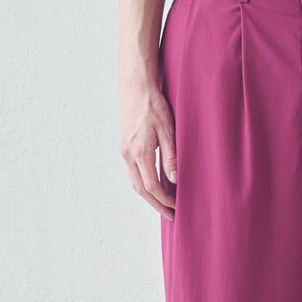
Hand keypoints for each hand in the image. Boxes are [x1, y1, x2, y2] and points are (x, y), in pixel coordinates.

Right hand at [121, 70, 177, 219]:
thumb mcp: (168, 130)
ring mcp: (125, 151)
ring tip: (164, 204)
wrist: (135, 87)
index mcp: (140, 152)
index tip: (176, 208)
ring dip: (149, 195)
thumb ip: (171, 156)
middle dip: (156, 204)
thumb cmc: (153, 105)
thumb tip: (174, 179)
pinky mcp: (126, 146)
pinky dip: (144, 183)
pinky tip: (155, 184)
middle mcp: (129, 155)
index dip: (164, 201)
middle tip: (170, 215)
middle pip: (140, 189)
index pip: (152, 187)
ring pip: (135, 182)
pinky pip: (133, 172)